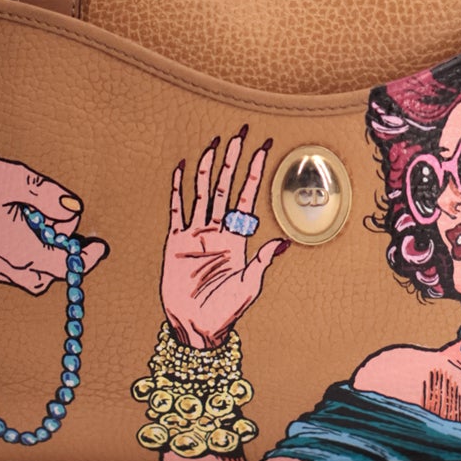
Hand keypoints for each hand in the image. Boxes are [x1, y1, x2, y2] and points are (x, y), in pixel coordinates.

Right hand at [0, 144, 107, 291]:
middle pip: (45, 274)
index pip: (64, 266)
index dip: (87, 258)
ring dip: (39, 254)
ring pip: (23, 273)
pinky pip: (3, 266)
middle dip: (62, 254)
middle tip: (64, 224)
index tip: (100, 246)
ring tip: (38, 219)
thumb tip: (72, 208)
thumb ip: (46, 195)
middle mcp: (2, 266)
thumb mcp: (10, 178)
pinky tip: (13, 224)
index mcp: (19, 250)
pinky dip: (18, 252)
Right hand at [162, 127, 287, 348]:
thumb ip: (263, 261)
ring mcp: (196, 233)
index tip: (265, 149)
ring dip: (208, 167)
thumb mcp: (249, 285)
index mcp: (237, 237)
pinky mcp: (176, 241)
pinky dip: (178, 188)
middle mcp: (217, 229)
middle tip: (239, 134)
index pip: (248, 196)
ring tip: (213, 143)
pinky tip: (182, 168)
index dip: (256, 172)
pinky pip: (177, 209)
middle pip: (226, 186)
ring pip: (203, 191)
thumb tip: (284, 243)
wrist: (196, 325)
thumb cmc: (226, 310)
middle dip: (233, 160)